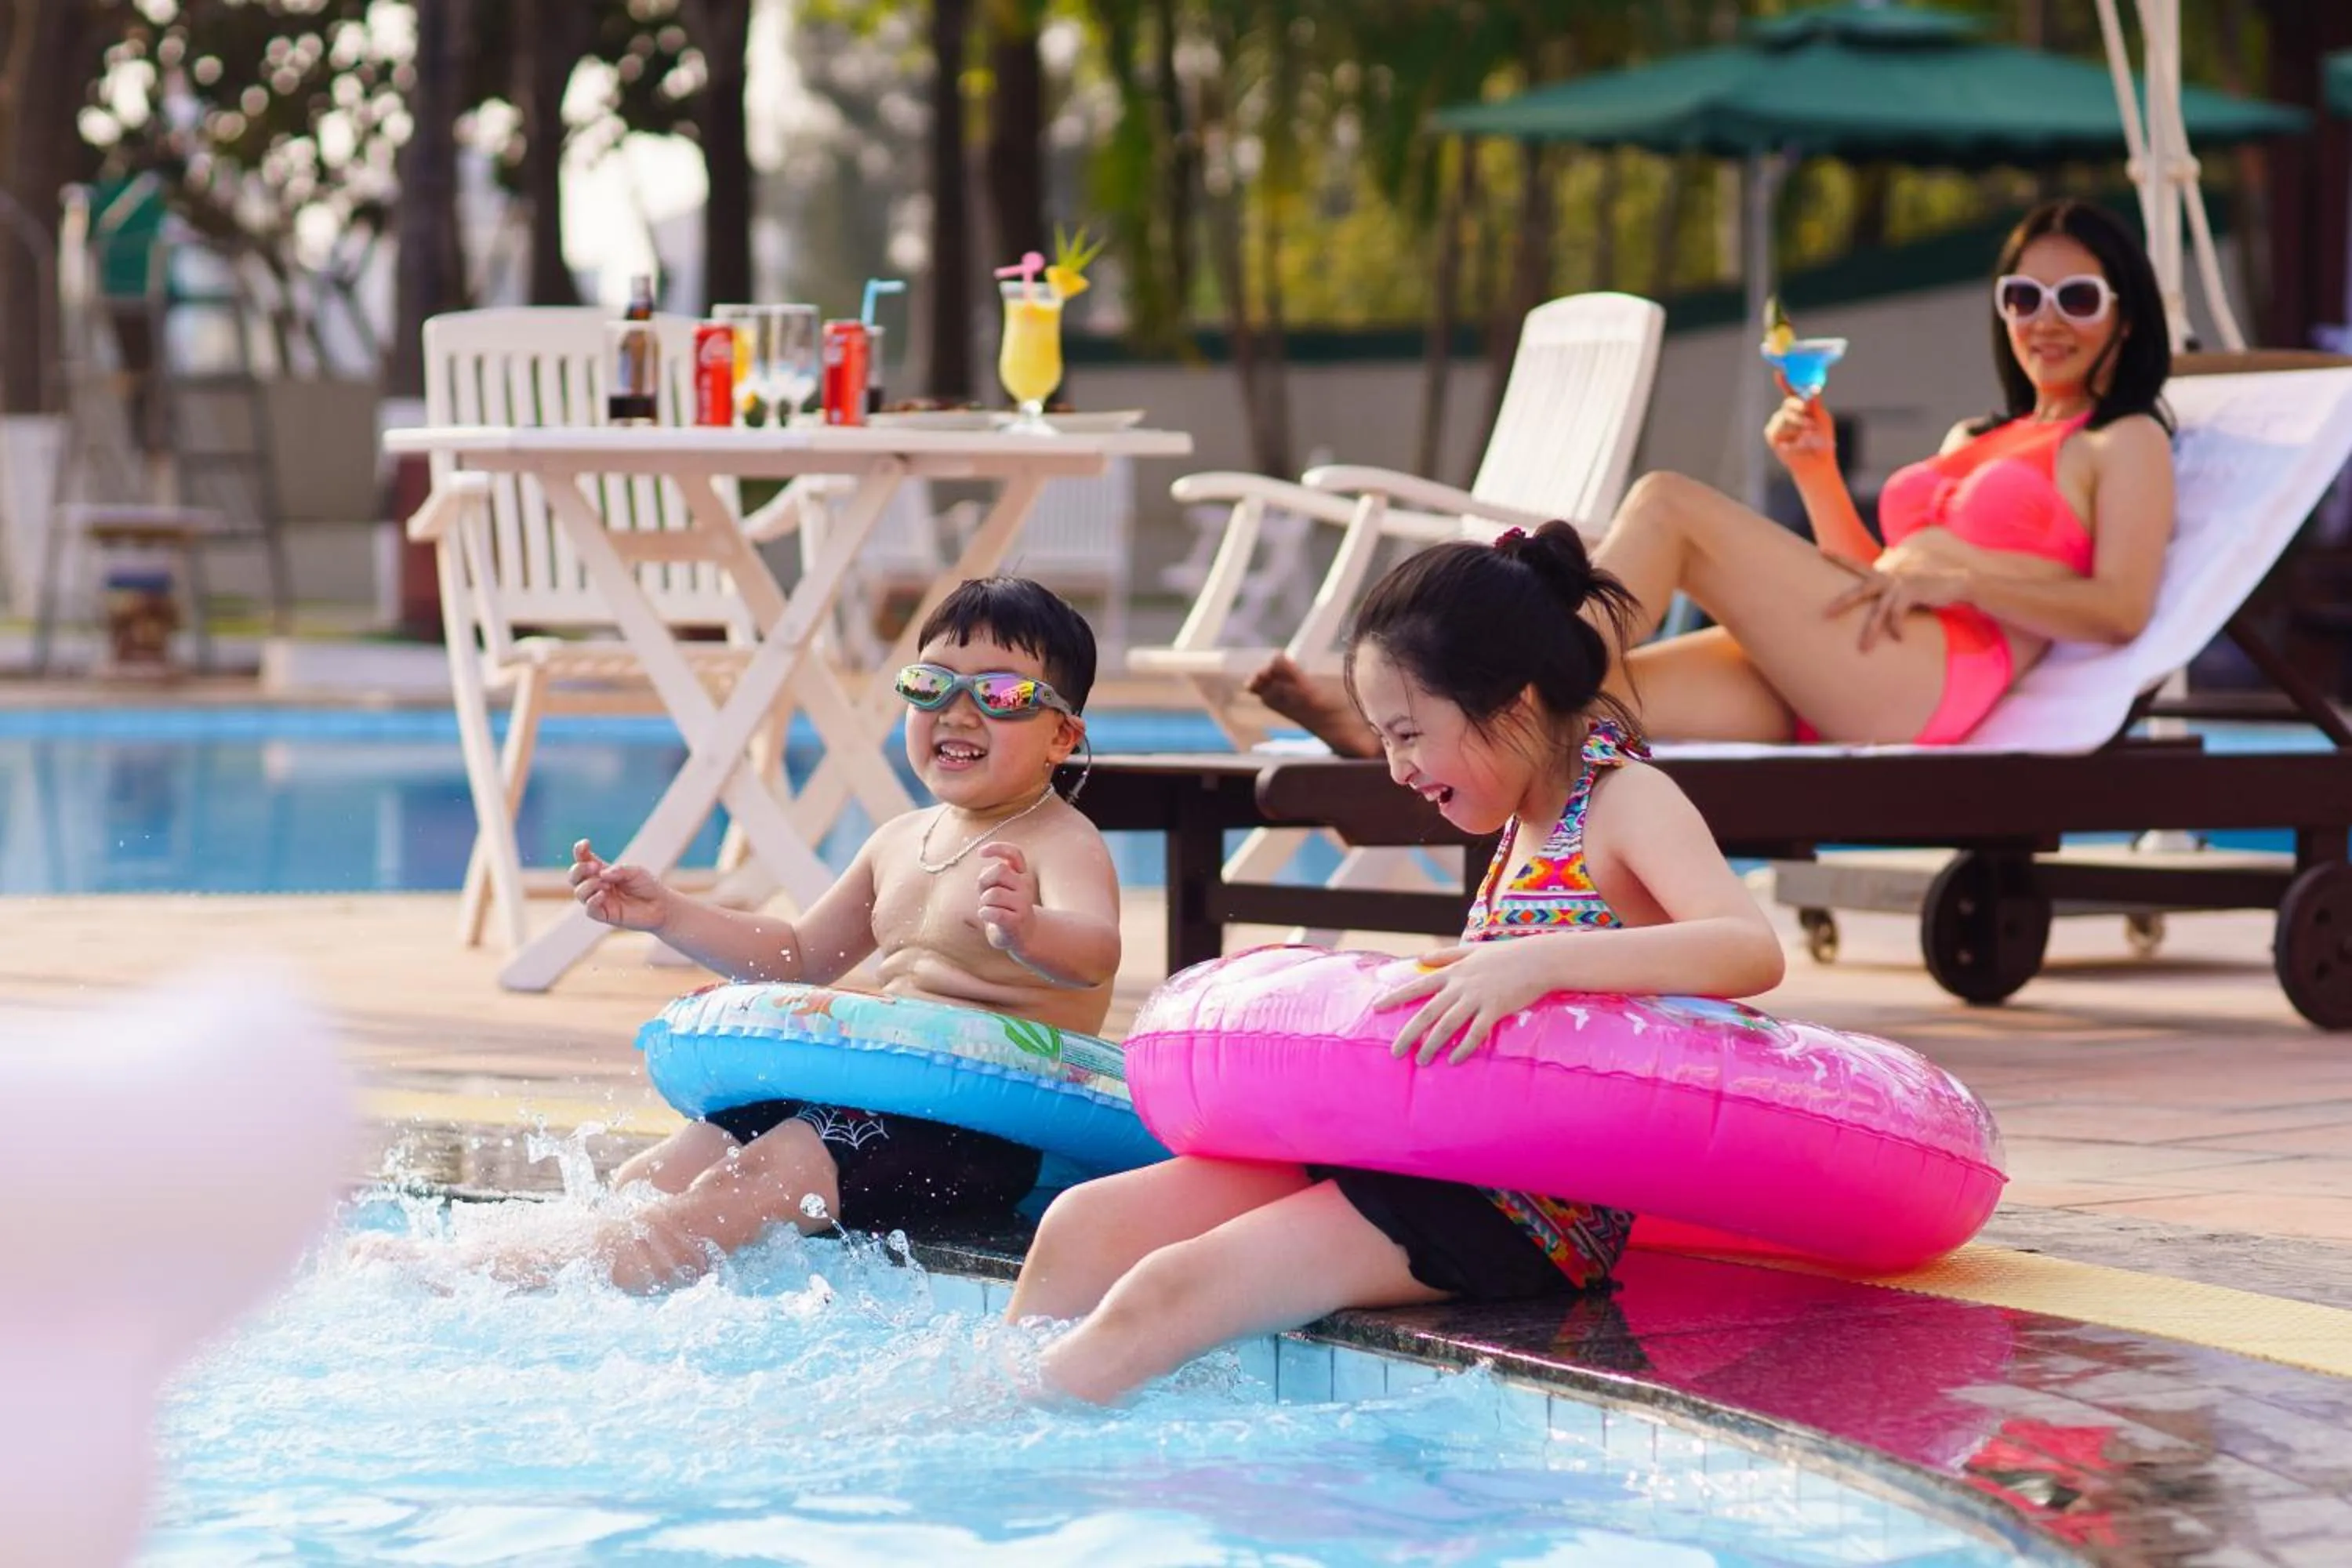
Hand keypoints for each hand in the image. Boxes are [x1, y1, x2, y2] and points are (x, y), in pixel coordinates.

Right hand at [568, 839, 672, 931]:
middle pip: (575, 876)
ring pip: (579, 892)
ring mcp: (600, 900)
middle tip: (594, 867)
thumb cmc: (647, 886)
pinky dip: (593, 900)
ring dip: (589, 885)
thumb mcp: (636, 872)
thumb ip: (619, 870)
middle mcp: (598, 885)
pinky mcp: (605, 915)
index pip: (584, 860)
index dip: (580, 852)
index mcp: (603, 871)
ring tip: (606, 884)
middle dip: (579, 869)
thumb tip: (602, 874)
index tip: (584, 844)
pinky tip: (602, 894)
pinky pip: (590, 909)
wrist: (661, 906)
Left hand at [975, 842, 1039, 952]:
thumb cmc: (1005, 909)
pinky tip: (986, 916)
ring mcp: (1023, 903)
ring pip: (993, 894)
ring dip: (983, 903)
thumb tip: (985, 873)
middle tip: (983, 894)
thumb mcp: (998, 889)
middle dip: (984, 881)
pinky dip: (985, 914)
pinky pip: (994, 912)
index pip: (1014, 853)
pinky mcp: (1017, 920)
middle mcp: (1025, 885)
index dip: (998, 848)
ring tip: (987, 909)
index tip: (981, 853)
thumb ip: (992, 877)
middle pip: (999, 870)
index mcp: (1020, 875)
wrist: (1022, 936)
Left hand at [1374, 941, 1560, 1064]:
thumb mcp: (1471, 950)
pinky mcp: (1495, 1009)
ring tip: (1421, 1061)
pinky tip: (1453, 1060)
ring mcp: (1477, 998)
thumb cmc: (1506, 955)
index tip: (1377, 1008)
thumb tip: (1420, 957)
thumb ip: (1445, 955)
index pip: (1417, 986)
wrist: (1538, 959)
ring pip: (1447, 1025)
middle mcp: (1460, 986)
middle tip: (1395, 1052)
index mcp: (1453, 972)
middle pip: (1427, 1012)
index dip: (1396, 998)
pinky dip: (1463, 1047)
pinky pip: (1475, 1033)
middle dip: (1409, 1034)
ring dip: (1432, 1045)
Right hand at [1763, 374, 1836, 473]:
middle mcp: (1786, 413)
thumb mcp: (1822, 418)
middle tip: (1809, 415)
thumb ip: (1815, 405)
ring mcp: (1777, 424)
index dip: (1784, 382)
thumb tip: (1811, 389)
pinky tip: (1796, 443)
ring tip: (1808, 434)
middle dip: (1799, 407)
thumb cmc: (1821, 441)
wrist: (1816, 462)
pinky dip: (1792, 434)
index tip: (1779, 373)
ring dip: (1799, 424)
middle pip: (1788, 402)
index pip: (1790, 391)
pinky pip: (1780, 427)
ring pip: (1785, 415)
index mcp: (1799, 407)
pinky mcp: (1772, 435)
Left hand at [1824, 532, 1974, 652]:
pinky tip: (1900, 639)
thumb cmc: (1933, 583)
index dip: (1840, 559)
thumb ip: (1893, 581)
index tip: (1822, 552)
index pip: (1857, 565)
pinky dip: (1897, 628)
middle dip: (1841, 602)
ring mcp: (1900, 582)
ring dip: (1871, 632)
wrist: (1959, 581)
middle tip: (1824, 614)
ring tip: (1864, 649)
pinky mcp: (1912, 591)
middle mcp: (1890, 575)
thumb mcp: (1908, 581)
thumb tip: (1884, 574)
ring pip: (1878, 611)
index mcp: (1886, 572)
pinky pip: (1898, 614)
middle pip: (1859, 589)